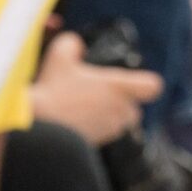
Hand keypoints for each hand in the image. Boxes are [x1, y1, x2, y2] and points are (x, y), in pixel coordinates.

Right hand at [30, 29, 162, 145]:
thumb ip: (71, 45)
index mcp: (119, 87)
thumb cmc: (53, 91)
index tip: (133, 82)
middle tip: (98, 96)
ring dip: (107, 118)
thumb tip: (76, 45)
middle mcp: (120, 110)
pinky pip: (104, 137)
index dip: (145, 84)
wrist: (38, 126)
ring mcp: (110, 130)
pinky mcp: (99, 145)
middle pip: (135, 109)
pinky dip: (94, 131)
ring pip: (119, 124)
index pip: (153, 87)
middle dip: (121, 104)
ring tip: (82, 109)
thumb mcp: (58, 57)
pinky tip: (74, 123)